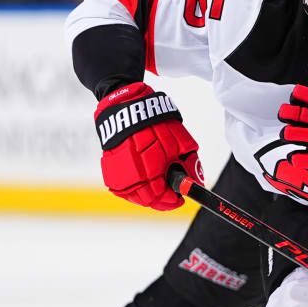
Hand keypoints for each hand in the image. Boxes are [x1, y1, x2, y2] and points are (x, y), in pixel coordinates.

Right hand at [94, 82, 201, 209]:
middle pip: (148, 200)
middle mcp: (132, 171)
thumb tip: (197, 182)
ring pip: (134, 196)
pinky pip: (123, 188)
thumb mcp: (181, 141)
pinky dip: (135, 190)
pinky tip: (145, 186)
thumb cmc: (156, 120)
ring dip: (149, 198)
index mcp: (151, 164)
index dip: (173, 200)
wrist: (127, 105)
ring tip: (160, 193)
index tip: (180, 198)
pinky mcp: (111, 167)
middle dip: (162, 201)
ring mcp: (119, 170)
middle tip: (172, 198)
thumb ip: (190, 164)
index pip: (162, 195)